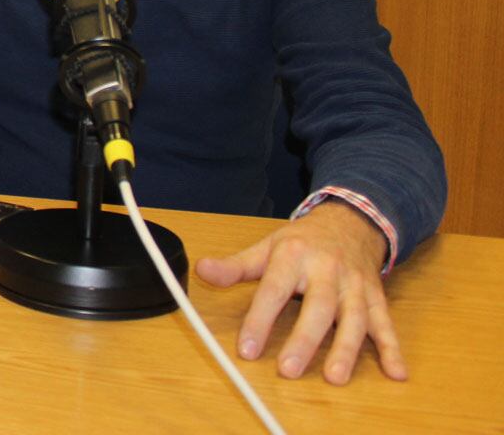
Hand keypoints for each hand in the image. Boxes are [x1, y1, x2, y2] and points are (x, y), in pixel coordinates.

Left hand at [195, 201, 401, 384]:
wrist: (350, 222)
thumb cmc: (303, 241)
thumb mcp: (266, 247)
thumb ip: (235, 266)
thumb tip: (202, 270)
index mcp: (294, 256)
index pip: (273, 290)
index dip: (259, 320)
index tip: (247, 348)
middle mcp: (327, 270)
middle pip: (318, 307)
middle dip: (304, 340)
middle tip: (289, 369)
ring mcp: (355, 285)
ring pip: (354, 318)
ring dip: (347, 349)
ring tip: (335, 376)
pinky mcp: (376, 296)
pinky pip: (386, 323)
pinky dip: (392, 348)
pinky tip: (397, 372)